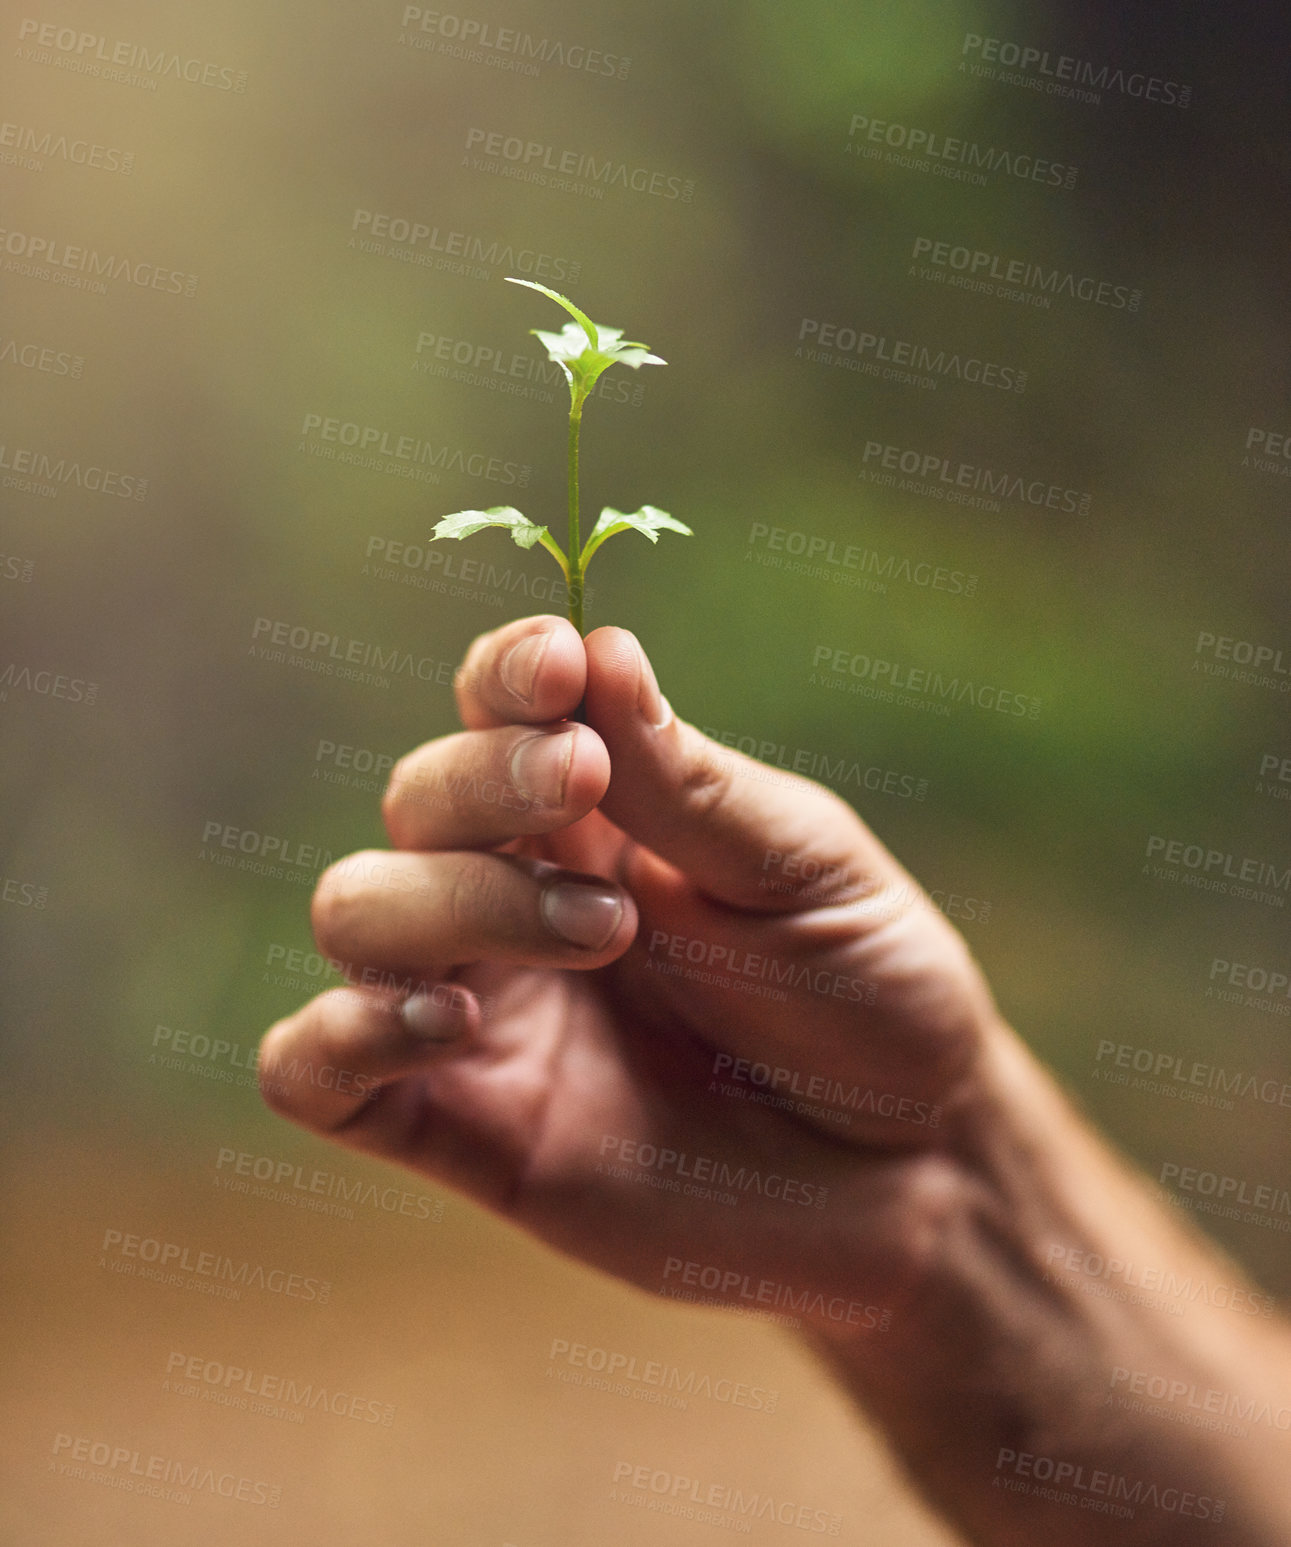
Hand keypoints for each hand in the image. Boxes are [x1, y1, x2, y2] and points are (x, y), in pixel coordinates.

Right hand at [259, 615, 1002, 1334]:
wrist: (906, 1173)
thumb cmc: (870, 997)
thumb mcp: (808, 874)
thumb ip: (692, 784)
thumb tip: (601, 646)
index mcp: (603, 812)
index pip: (499, 708)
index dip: (505, 677)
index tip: (558, 672)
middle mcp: (519, 891)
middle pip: (417, 798)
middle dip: (489, 793)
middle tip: (610, 836)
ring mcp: (483, 1005)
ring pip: (355, 912)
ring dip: (447, 904)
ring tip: (598, 939)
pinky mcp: (461, 1124)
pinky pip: (315, 1072)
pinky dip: (336, 1038)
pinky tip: (448, 1022)